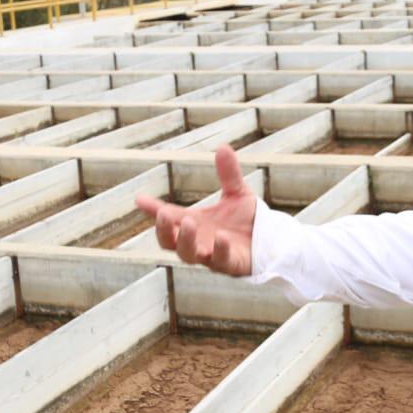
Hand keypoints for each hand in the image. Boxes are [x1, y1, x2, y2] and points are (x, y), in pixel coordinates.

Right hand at [135, 146, 256, 275]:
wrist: (272, 242)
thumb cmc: (249, 222)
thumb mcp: (237, 194)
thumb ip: (228, 174)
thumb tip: (223, 147)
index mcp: (195, 224)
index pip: (168, 217)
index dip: (152, 209)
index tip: (140, 198)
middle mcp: (199, 241)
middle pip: (169, 243)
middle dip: (163, 230)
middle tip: (163, 213)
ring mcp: (212, 255)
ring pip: (189, 255)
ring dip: (186, 240)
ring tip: (188, 222)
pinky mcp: (231, 265)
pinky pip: (221, 261)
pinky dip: (219, 249)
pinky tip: (221, 236)